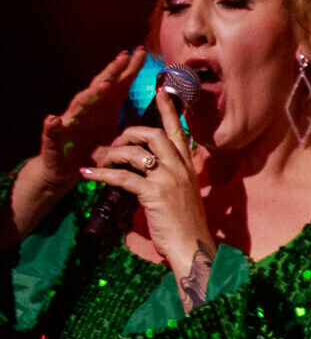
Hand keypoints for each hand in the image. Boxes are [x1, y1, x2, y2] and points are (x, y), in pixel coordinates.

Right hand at [30, 50, 145, 202]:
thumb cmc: (92, 152)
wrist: (65, 171)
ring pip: (79, 105)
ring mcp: (69, 123)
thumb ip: (132, 129)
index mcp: (102, 109)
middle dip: (112, 72)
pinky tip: (53, 120)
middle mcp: (86, 111)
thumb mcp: (117, 140)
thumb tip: (155, 125)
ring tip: (102, 85)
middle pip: (100, 87)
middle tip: (125, 56)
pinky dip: (52, 126)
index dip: (129, 70)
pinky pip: (52, 132)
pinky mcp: (54, 140)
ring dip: (90, 95)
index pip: (118, 85)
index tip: (141, 52)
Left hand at [82, 85, 214, 276]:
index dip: (168, 111)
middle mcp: (180, 169)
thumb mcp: (184, 195)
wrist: (193, 247)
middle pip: (153, 135)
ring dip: (113, 154)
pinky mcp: (154, 194)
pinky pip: (122, 177)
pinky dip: (102, 175)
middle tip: (115, 143)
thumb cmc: (186, 225)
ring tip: (100, 163)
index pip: (178, 132)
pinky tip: (89, 176)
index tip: (161, 91)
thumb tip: (153, 170)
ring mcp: (169, 180)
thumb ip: (173, 178)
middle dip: (129, 133)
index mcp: (188, 168)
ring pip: (136, 152)